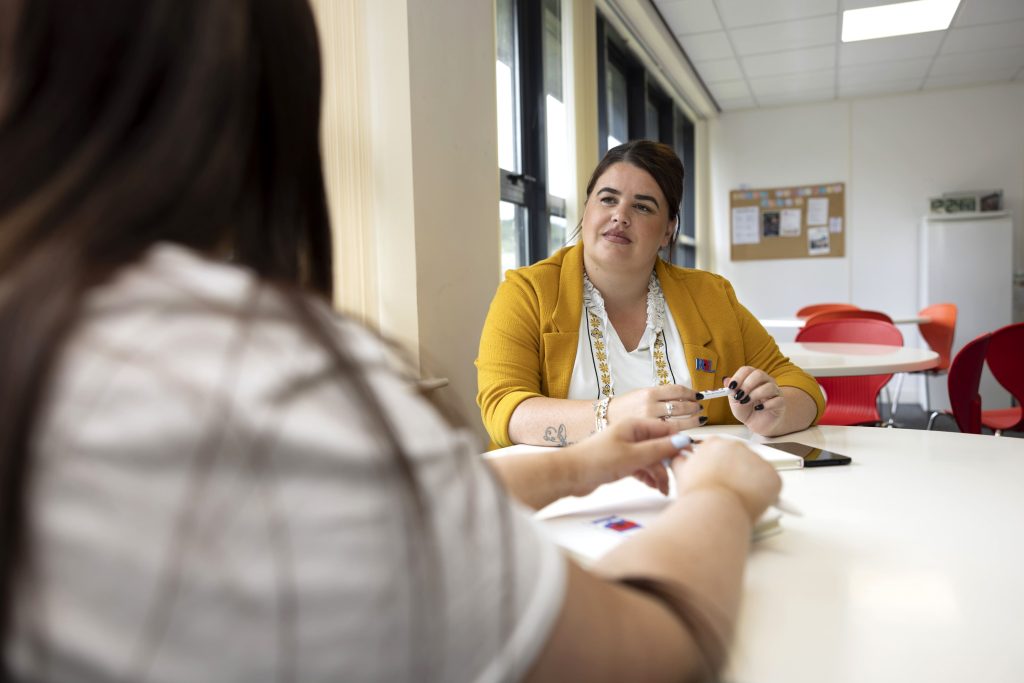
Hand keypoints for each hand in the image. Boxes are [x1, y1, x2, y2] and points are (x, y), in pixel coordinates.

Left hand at [565, 418, 689, 497]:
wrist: (570, 474)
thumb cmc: (597, 460)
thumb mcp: (633, 455)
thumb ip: (659, 449)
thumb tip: (683, 441)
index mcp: (635, 425)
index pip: (666, 430)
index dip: (679, 443)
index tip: (689, 459)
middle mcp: (632, 434)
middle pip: (660, 446)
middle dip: (668, 463)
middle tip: (676, 480)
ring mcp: (626, 448)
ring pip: (651, 459)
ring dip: (659, 473)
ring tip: (663, 489)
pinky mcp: (621, 462)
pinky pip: (642, 467)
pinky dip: (648, 476)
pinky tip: (653, 487)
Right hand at [606, 384, 705, 428]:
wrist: (604, 419)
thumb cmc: (623, 407)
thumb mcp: (640, 394)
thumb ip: (659, 396)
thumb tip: (682, 397)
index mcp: (649, 393)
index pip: (677, 390)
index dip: (691, 393)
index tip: (697, 395)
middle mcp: (650, 406)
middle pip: (681, 406)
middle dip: (694, 407)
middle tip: (699, 408)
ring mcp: (650, 422)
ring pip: (679, 422)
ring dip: (693, 420)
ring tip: (699, 419)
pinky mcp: (648, 435)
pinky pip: (670, 434)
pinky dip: (681, 433)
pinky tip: (687, 433)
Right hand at [671, 437, 780, 522]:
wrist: (714, 509)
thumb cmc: (697, 495)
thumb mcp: (682, 473)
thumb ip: (680, 461)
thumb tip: (678, 457)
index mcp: (715, 443)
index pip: (721, 452)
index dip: (719, 468)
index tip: (718, 479)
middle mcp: (737, 446)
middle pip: (740, 459)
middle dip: (736, 474)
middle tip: (728, 492)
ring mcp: (756, 459)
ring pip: (756, 471)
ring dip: (751, 483)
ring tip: (738, 499)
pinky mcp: (772, 475)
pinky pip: (771, 483)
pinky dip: (766, 494)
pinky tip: (751, 502)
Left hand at [723, 367, 785, 434]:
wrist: (757, 424)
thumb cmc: (746, 409)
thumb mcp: (735, 401)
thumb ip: (731, 391)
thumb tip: (726, 380)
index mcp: (752, 378)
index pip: (747, 370)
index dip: (738, 377)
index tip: (731, 387)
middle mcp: (765, 382)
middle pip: (759, 374)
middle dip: (747, 385)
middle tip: (740, 396)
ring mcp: (775, 392)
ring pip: (769, 386)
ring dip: (755, 394)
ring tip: (747, 402)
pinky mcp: (780, 403)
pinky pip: (777, 400)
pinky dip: (766, 405)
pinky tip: (758, 409)